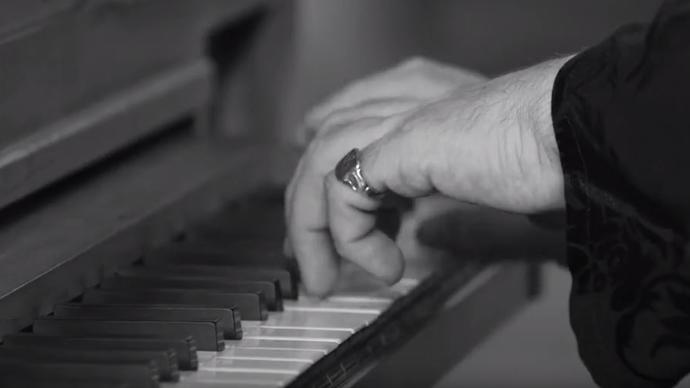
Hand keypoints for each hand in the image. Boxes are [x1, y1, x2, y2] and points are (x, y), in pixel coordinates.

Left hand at [286, 57, 568, 295]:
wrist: (582, 137)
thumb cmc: (559, 164)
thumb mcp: (491, 201)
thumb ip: (451, 213)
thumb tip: (423, 233)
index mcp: (432, 105)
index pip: (355, 116)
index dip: (328, 162)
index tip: (322, 214)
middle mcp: (410, 102)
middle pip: (327, 137)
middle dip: (306, 201)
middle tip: (303, 255)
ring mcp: (403, 117)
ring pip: (321, 160)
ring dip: (312, 228)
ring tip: (324, 277)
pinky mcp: (403, 142)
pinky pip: (345, 189)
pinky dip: (351, 235)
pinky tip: (385, 264)